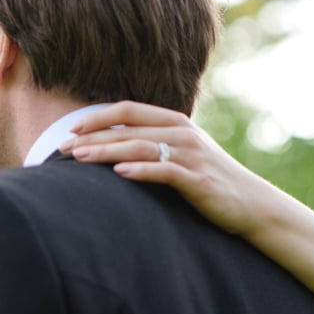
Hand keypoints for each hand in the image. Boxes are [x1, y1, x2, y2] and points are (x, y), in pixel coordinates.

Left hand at [59, 100, 263, 236]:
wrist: (250, 203)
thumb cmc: (208, 180)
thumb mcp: (180, 155)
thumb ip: (153, 145)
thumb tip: (113, 150)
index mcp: (175, 122)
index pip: (129, 110)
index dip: (97, 117)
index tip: (69, 131)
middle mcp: (182, 133)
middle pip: (129, 128)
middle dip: (92, 137)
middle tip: (62, 149)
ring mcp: (190, 155)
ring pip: (141, 147)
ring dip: (107, 152)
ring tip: (80, 159)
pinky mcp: (197, 180)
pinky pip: (164, 171)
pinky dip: (140, 170)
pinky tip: (119, 173)